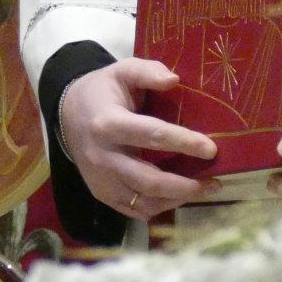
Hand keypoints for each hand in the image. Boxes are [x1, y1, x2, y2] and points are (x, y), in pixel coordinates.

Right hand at [57, 58, 222, 220]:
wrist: (66, 114)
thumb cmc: (102, 92)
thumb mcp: (121, 71)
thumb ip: (147, 71)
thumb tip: (174, 80)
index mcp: (108, 123)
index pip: (152, 136)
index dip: (184, 143)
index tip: (212, 149)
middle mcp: (102, 156)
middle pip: (149, 180)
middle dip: (186, 185)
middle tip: (215, 182)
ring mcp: (100, 180)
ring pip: (144, 201)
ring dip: (177, 199)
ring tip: (202, 189)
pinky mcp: (102, 194)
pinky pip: (135, 210)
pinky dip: (160, 206)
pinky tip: (177, 195)